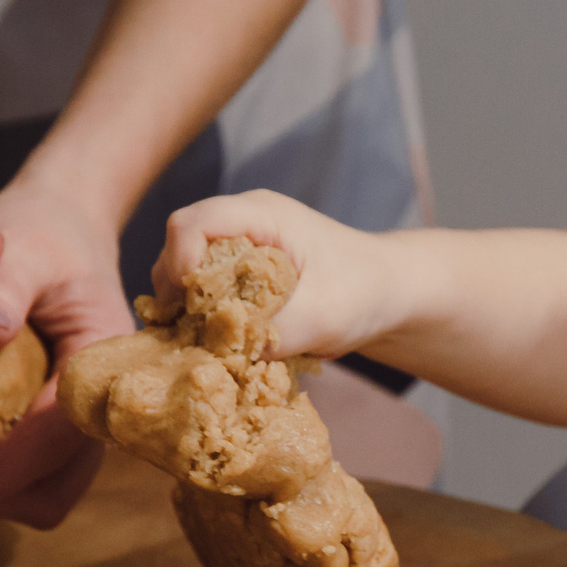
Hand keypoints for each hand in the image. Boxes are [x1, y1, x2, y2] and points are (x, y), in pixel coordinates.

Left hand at [0, 169, 134, 526]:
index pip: (61, 436)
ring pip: (49, 491)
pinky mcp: (64, 424)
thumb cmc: (44, 231)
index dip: (2, 467)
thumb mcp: (20, 244)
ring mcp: (87, 419)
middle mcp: (104, 402)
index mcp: (105, 360)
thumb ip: (2, 283)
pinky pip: (38, 475)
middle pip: (58, 486)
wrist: (66, 223)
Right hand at [155, 190, 400, 359]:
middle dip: (177, 289)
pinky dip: (201, 313)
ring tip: (204, 340)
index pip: (192, 224)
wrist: (389, 292)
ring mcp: (240, 244)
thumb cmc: (363, 292)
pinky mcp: (240, 269)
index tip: (193, 307)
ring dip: (187, 305)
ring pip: (185, 268)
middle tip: (189, 332)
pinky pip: (202, 287)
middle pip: (179, 245)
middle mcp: (243, 222)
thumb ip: (272, 332)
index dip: (179, 263)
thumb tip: (222, 352)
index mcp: (262, 215)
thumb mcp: (323, 317)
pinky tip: (216, 339)